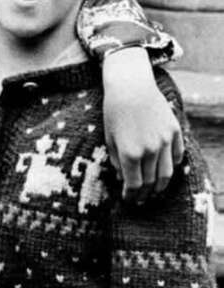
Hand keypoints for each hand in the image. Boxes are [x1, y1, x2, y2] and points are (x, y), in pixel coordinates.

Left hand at [101, 48, 183, 202]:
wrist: (131, 87)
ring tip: (155, 191)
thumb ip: (117, 161)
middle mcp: (149, 150)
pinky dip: (172, 166)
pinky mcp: (174, 131)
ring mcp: (165, 141)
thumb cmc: (114, 113)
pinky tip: (165, 171)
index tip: (128, 200)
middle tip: (140, 199)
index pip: (134, 185)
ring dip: (161, 186)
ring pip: (167, 173)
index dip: (131, 196)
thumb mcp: (109, 140)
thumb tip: (123, 178)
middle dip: (145, 194)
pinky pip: (177, 155)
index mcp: (130, 154)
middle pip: (151, 182)